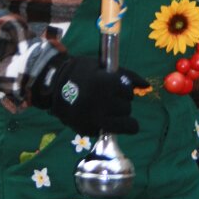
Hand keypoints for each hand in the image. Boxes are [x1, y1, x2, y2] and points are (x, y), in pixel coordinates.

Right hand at [30, 53, 145, 135]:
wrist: (52, 86)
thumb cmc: (80, 73)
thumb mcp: (102, 67)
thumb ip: (127, 75)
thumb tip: (146, 85)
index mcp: (105, 84)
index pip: (128, 91)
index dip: (123, 88)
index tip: (112, 85)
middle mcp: (102, 104)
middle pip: (127, 108)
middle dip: (121, 102)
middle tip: (107, 97)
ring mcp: (95, 119)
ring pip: (124, 124)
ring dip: (119, 116)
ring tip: (106, 108)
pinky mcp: (90, 130)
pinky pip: (110, 131)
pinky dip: (108, 125)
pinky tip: (98, 116)